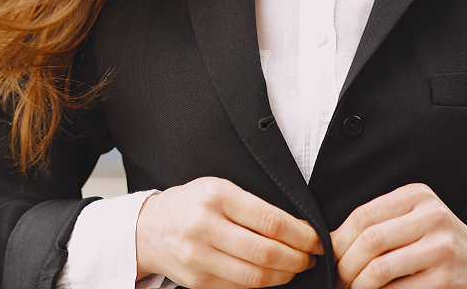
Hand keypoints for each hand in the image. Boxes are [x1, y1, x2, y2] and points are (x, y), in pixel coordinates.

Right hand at [134, 177, 321, 288]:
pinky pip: (241, 287)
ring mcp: (200, 257)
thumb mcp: (219, 189)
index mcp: (216, 196)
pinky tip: (273, 275)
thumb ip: (254, 205)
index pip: (270, 220)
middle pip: (266, 252)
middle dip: (298, 258)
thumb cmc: (192, 204)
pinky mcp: (199, 281)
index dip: (301, 234)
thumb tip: (298, 227)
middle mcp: (206, 226)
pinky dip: (263, 283)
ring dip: (285, 274)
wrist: (150, 228)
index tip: (316, 238)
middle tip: (311, 256)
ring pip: (256, 276)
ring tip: (296, 266)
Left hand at [331, 183, 466, 288]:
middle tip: (338, 279)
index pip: (364, 216)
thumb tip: (331, 240)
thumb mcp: (413, 219)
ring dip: (359, 285)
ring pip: (380, 269)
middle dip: (346, 265)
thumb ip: (379, 223)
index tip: (329, 256)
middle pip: (370, 241)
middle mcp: (432, 217)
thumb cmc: (437, 243)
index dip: (339, 239)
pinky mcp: (447, 279)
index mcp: (417, 196)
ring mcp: (442, 249)